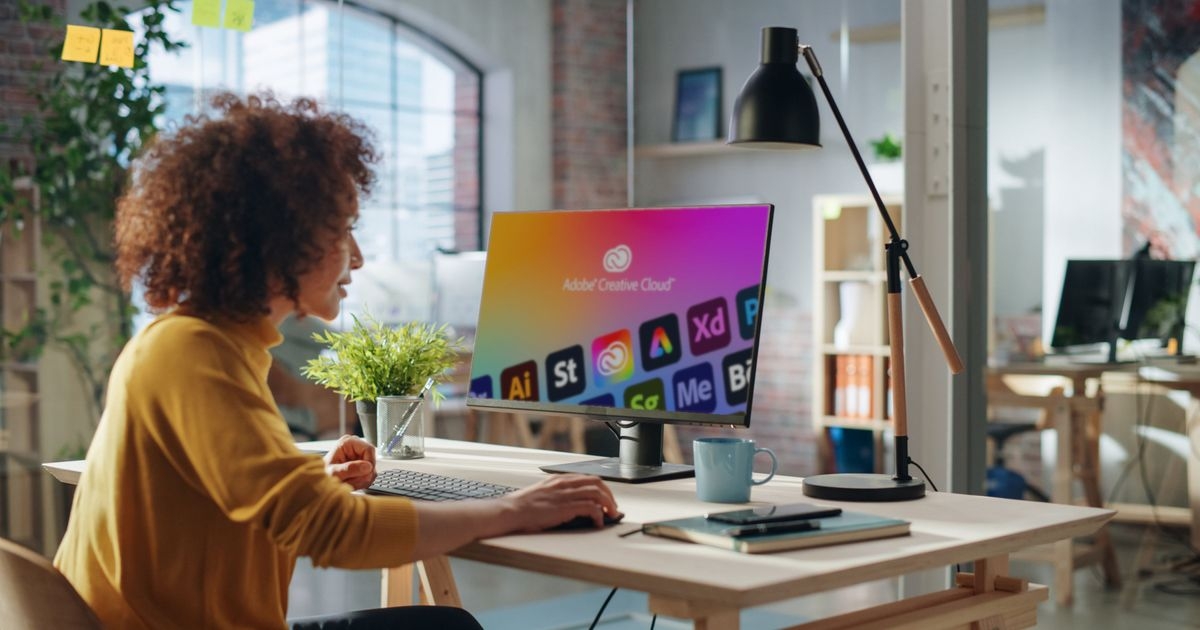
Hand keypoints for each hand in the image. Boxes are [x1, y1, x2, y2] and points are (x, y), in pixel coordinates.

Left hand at [323, 434, 375, 489]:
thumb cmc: (323, 474)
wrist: (319, 481)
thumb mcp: (333, 472)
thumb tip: (366, 467)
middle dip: (364, 474)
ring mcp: (359, 456)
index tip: (365, 474)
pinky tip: (352, 483)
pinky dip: (362, 481)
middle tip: (353, 481)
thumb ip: (349, 469)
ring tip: (349, 482)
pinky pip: (369, 474)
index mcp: (348, 443)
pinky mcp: (361, 465)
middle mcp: (355, 447)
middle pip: (372, 460)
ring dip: (363, 479)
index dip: (369, 463)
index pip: (369, 449)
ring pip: (372, 469)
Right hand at [497, 474, 620, 533]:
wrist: (511, 511)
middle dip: (609, 495)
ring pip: (598, 493)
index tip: (605, 498)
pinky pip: (591, 508)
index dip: (601, 488)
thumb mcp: (541, 494)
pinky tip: (598, 523)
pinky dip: (599, 515)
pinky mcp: (566, 507)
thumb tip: (568, 504)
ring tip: (611, 515)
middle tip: (612, 508)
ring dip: (608, 504)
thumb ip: (555, 494)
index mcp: (558, 479)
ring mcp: (566, 494)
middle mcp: (564, 483)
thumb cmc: (522, 507)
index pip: (587, 477)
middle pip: (597, 482)